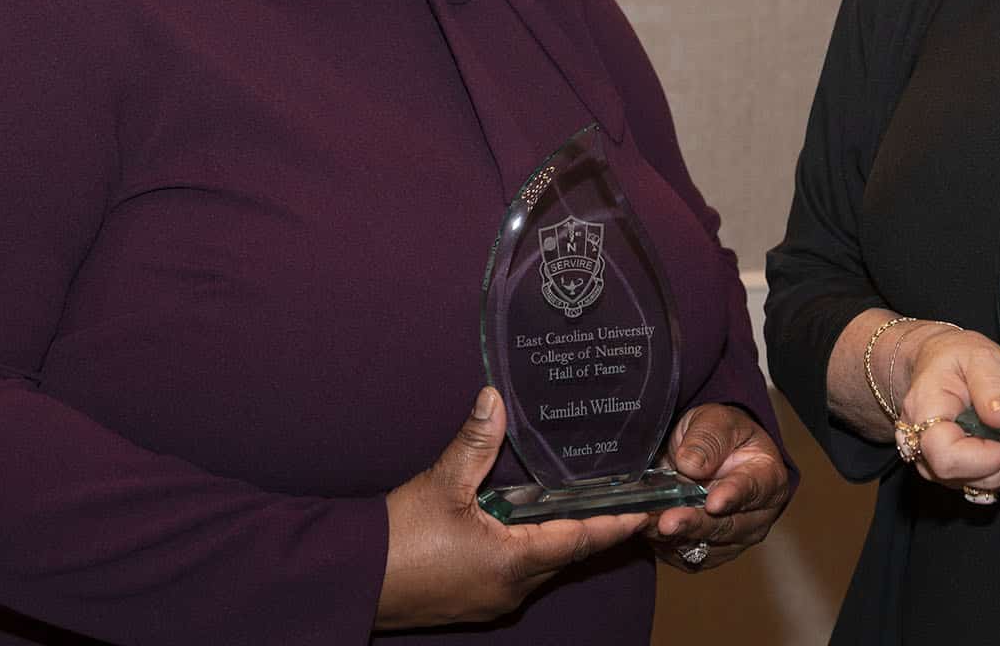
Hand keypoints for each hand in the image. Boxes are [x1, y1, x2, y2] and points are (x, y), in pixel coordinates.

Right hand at [373, 389, 648, 629]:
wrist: (351, 582)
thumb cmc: (396, 540)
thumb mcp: (440, 484)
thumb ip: (474, 442)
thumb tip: (495, 399)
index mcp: (513, 562)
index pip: (581, 540)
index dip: (616, 523)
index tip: (647, 510)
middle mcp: (511, 588)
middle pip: (567, 555)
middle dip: (596, 529)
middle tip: (625, 502)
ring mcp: (493, 599)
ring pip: (543, 565)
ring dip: (562, 539)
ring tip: (584, 506)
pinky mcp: (474, 600)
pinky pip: (518, 573)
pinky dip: (533, 549)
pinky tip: (527, 526)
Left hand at [646, 404, 792, 570]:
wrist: (706, 454)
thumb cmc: (719, 435)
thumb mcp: (715, 420)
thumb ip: (708, 439)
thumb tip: (692, 465)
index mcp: (767, 477)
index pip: (754, 489)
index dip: (733, 496)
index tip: (714, 502)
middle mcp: (756, 516)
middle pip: (726, 527)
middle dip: (694, 524)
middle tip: (668, 522)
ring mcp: (732, 539)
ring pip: (702, 546)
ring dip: (672, 537)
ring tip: (645, 522)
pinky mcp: (706, 554)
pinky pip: (683, 556)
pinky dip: (662, 544)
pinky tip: (645, 527)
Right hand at [894, 326, 999, 497]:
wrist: (934, 363)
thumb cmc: (953, 358)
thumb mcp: (977, 356)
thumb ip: (991, 383)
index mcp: (922, 413)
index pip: (947, 458)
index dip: (987, 456)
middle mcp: (920, 447)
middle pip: (967, 477)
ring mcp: (935, 465)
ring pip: (981, 486)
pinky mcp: (953, 474)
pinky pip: (987, 485)